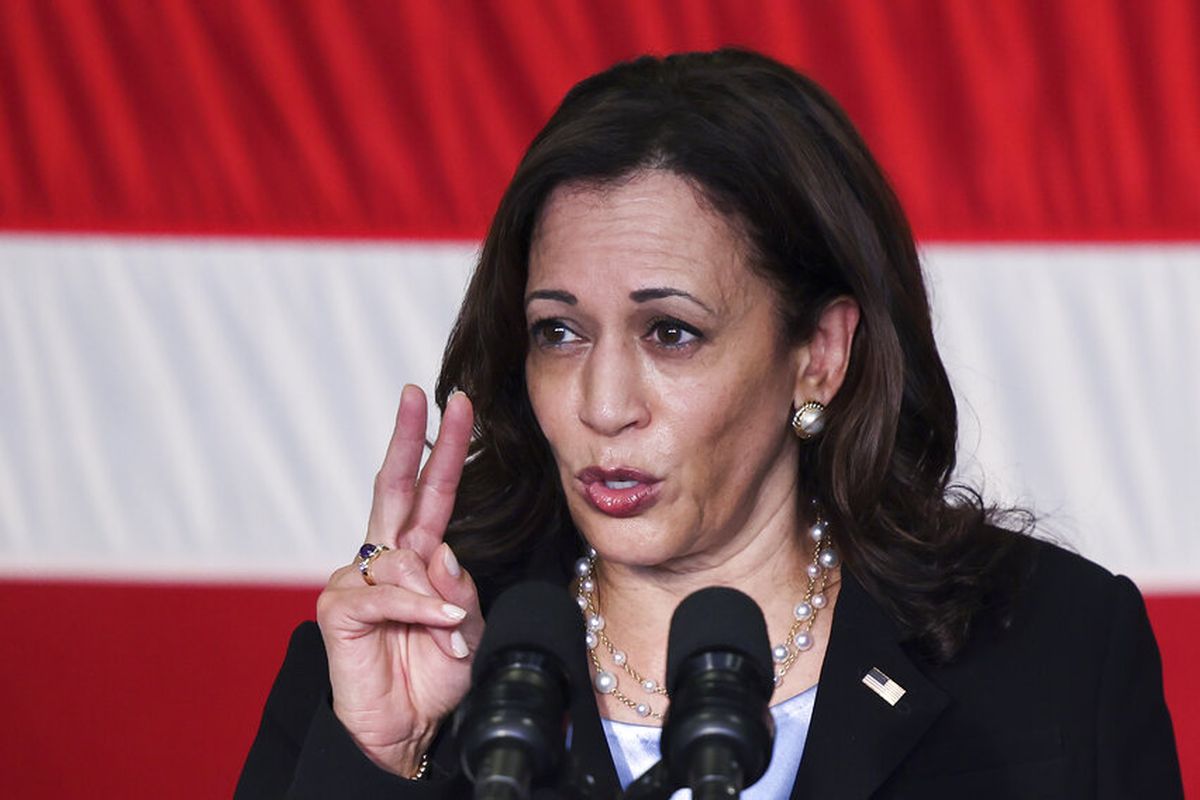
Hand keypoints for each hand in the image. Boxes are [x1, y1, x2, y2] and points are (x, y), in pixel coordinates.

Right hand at [316, 385, 482, 775]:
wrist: (409, 732)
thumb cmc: (435, 676)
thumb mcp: (468, 626)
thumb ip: (460, 586)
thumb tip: (441, 550)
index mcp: (417, 555)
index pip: (430, 492)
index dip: (441, 448)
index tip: (456, 404)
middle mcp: (384, 558)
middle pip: (394, 486)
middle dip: (409, 438)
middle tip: (420, 396)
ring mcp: (356, 580)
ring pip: (406, 557)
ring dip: (438, 597)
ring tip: (449, 634)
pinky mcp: (338, 609)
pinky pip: (386, 592)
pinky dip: (418, 608)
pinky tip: (436, 624)